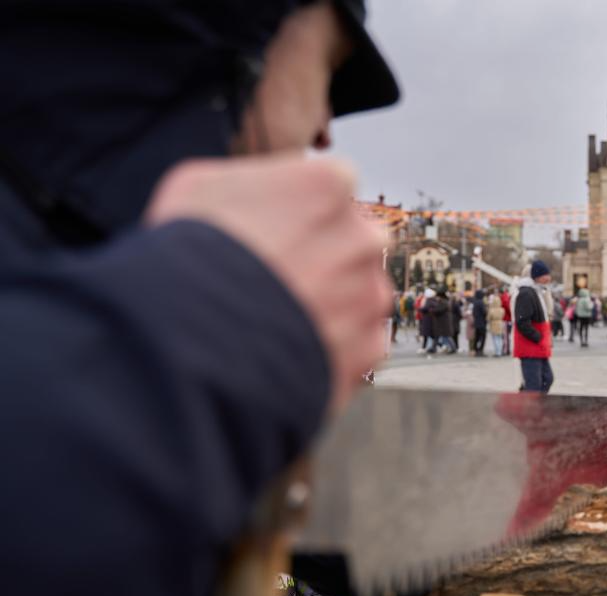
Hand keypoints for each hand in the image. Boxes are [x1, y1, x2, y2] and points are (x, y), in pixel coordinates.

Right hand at [145, 154, 392, 413]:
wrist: (188, 342)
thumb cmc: (183, 256)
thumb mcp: (198, 186)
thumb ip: (250, 182)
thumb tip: (261, 194)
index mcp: (327, 185)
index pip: (330, 187)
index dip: (299, 211)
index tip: (276, 231)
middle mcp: (363, 236)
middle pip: (351, 240)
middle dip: (324, 256)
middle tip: (277, 279)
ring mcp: (369, 293)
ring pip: (358, 293)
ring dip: (330, 304)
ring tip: (276, 321)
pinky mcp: (368, 345)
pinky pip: (356, 342)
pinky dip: (330, 347)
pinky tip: (288, 349)